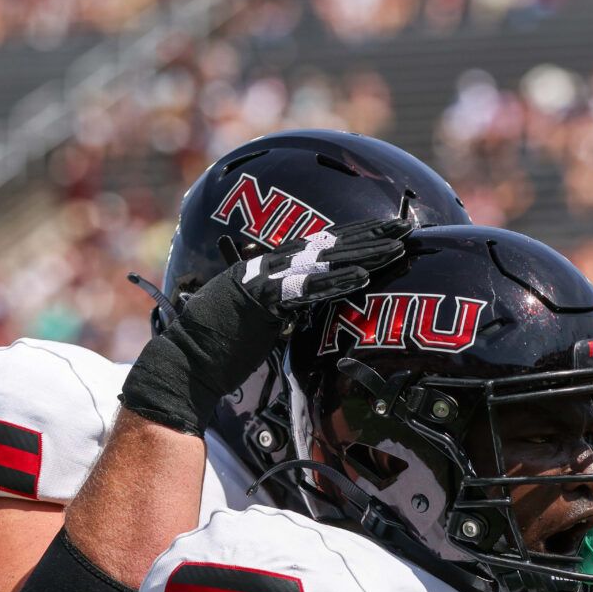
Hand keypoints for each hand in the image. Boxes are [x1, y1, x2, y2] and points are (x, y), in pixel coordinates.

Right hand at [121, 216, 410, 433]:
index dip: (356, 235)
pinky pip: (308, 289)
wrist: (186, 364)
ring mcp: (265, 279)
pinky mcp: (262, 300)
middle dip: (370, 234)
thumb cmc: (220, 350)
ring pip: (325, 260)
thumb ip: (285, 310)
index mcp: (269, 267)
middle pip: (329, 244)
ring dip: (364, 254)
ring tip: (396, 248)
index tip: (386, 230)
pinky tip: (363, 276)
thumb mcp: (262, 323)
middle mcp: (268, 265)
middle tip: (405, 227)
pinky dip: (336, 282)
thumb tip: (307, 314)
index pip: (321, 245)